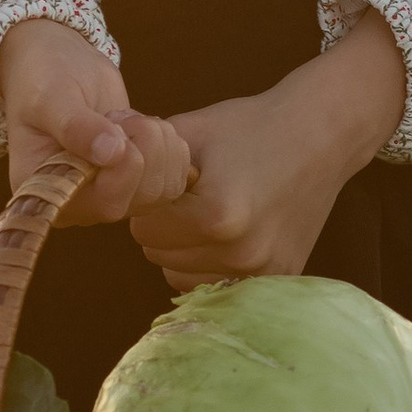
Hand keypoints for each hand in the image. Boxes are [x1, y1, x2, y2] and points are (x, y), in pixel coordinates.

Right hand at [0, 16, 191, 226]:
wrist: (61, 68)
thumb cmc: (43, 80)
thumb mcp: (50, 97)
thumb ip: (75, 126)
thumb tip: (111, 154)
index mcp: (50, 193)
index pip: (104, 202)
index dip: (123, 165)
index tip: (111, 121)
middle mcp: (81, 205)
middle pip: (142, 196)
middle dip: (144, 144)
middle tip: (117, 115)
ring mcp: (112, 197)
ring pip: (165, 188)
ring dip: (158, 142)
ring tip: (127, 120)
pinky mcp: (136, 185)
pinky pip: (176, 178)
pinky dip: (171, 146)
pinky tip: (142, 128)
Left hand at [129, 12, 406, 288]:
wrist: (323, 134)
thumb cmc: (253, 126)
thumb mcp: (192, 130)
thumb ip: (140, 152)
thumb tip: (89, 158)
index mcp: (215, 215)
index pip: (143, 228)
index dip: (149, 201)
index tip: (172, 181)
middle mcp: (240, 253)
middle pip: (159, 255)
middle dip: (164, 225)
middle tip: (191, 194)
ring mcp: (261, 271)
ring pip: (180, 275)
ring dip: (183, 249)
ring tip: (209, 213)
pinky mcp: (279, 279)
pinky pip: (214, 285)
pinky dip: (209, 263)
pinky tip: (228, 233)